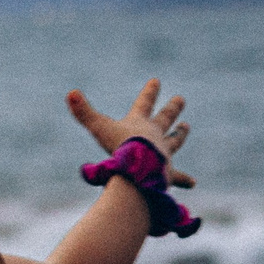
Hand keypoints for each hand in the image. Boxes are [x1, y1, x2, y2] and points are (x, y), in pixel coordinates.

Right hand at [67, 77, 193, 186]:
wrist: (139, 172)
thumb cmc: (119, 147)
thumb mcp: (98, 128)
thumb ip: (84, 112)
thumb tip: (70, 92)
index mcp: (140, 124)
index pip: (145, 103)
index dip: (150, 92)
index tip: (157, 80)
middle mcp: (155, 136)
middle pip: (165, 119)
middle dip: (172, 108)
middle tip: (180, 99)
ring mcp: (163, 154)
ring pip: (174, 142)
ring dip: (180, 134)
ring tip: (187, 127)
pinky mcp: (167, 173)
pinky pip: (177, 177)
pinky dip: (184, 180)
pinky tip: (192, 183)